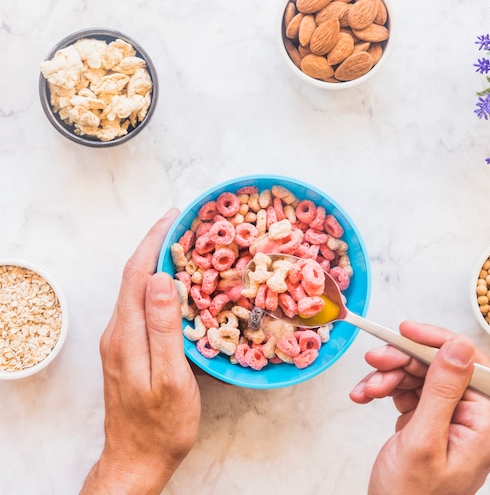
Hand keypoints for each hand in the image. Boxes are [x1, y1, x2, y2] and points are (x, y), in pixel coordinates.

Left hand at [81, 208, 200, 494]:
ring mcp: (120, 341)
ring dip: (157, 262)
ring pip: (137, 290)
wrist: (136, 459)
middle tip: (185, 224)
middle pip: (134, 276)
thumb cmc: (161, 425)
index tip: (174, 216)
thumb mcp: (170, 377)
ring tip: (184, 246)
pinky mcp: (127, 350)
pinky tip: (176, 285)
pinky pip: (140, 306)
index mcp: (126, 334)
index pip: (137, 273)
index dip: (154, 241)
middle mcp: (118, 332)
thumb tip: (162, 279)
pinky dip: (157, 285)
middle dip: (156, 244)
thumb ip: (163, 327)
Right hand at [350, 322, 489, 494]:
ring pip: (422, 377)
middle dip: (404, 361)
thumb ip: (442, 391)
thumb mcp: (423, 441)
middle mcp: (470, 420)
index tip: (407, 332)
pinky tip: (367, 396)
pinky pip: (410, 392)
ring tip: (367, 388)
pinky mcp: (429, 424)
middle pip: (441, 368)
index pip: (470, 365)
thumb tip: (459, 347)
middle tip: (376, 359)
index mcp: (483, 426)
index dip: (438, 343)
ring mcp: (449, 422)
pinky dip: (386, 389)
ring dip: (390, 376)